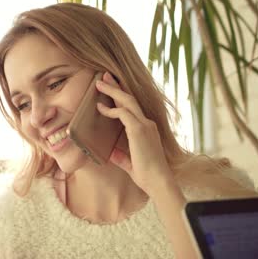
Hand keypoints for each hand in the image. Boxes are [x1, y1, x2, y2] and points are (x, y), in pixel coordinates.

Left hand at [96, 72, 173, 195]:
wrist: (158, 182)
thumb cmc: (147, 175)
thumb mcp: (130, 164)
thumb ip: (121, 156)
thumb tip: (112, 153)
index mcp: (147, 129)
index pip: (132, 108)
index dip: (121, 97)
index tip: (111, 89)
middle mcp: (147, 123)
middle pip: (130, 99)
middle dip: (116, 86)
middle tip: (104, 76)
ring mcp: (144, 125)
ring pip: (127, 101)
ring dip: (112, 91)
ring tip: (99, 83)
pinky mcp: (139, 130)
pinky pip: (123, 114)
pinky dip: (111, 110)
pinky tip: (100, 108)